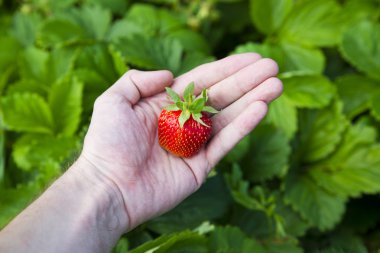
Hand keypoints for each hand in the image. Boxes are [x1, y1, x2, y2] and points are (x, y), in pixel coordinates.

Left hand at [79, 53, 281, 230]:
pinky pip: (226, 143)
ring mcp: (194, 145)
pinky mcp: (201, 166)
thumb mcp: (114, 100)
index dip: (228, 68)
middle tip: (273, 67)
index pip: (203, 81)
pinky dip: (244, 126)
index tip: (253, 57)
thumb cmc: (106, 143)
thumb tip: (171, 74)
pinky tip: (260, 108)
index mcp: (166, 105)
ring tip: (276, 85)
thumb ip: (138, 80)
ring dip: (253, 100)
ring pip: (229, 118)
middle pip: (222, 96)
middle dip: (247, 81)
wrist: (108, 188)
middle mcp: (183, 123)